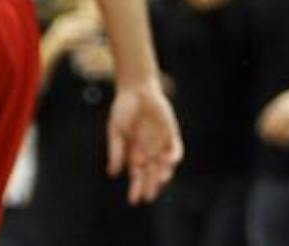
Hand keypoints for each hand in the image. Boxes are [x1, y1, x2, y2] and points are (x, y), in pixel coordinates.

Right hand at [105, 80, 182, 203]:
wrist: (137, 89)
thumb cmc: (123, 109)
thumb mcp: (116, 130)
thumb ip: (116, 151)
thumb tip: (112, 173)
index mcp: (134, 153)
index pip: (136, 176)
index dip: (136, 188)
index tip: (133, 200)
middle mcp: (149, 152)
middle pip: (151, 174)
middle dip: (149, 186)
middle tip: (148, 196)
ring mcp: (161, 144)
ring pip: (164, 166)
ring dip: (162, 175)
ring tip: (158, 181)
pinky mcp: (171, 135)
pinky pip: (175, 151)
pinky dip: (172, 158)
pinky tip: (167, 162)